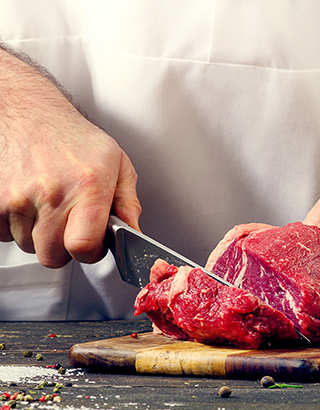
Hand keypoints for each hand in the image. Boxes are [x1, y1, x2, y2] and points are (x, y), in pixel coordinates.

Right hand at [0, 47, 140, 267]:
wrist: (28, 113)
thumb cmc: (73, 137)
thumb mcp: (116, 163)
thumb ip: (128, 203)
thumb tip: (133, 234)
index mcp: (87, 186)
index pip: (82, 246)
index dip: (90, 252)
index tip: (92, 244)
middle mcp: (51, 192)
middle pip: (54, 256)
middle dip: (65, 247)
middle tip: (70, 223)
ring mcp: (17, 197)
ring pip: (29, 246)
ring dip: (40, 234)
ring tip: (49, 204)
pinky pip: (5, 234)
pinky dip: (17, 225)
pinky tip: (30, 202)